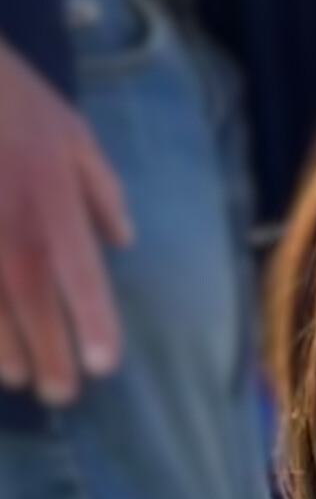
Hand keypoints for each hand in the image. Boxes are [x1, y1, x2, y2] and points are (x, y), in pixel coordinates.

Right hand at [0, 38, 130, 404]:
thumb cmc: (16, 103)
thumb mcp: (75, 135)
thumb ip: (103, 191)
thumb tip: (121, 242)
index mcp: (54, 205)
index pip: (79, 277)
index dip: (91, 324)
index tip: (102, 366)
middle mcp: (12, 229)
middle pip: (32, 307)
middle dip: (49, 356)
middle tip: (61, 394)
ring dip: (3, 350)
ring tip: (18, 378)